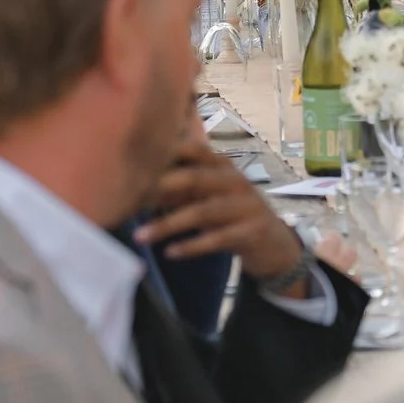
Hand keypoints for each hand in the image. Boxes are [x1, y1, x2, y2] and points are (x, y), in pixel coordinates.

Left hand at [138, 137, 305, 282]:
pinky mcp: (252, 231)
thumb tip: (136, 185)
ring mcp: (246, 205)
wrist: (275, 243)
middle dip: (159, 189)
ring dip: (168, 225)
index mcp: (222, 166)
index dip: (163, 155)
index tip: (131, 166)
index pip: (192, 150)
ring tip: (140, 237)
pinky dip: (192, 245)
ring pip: (202, 212)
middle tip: (128, 202)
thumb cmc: (231, 215)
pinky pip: (218, 238)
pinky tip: (170, 252)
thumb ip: (179, 187)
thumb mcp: (208, 195)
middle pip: (194, 178)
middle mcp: (235, 181)